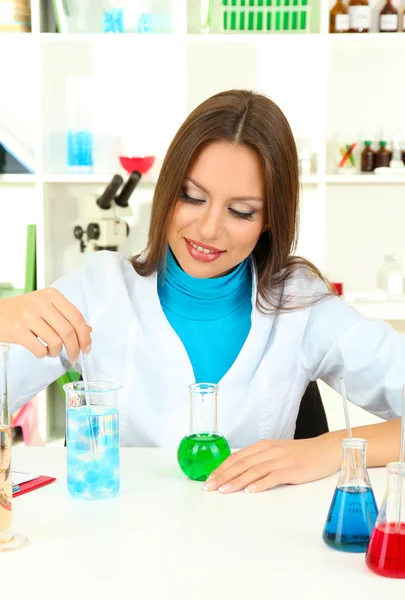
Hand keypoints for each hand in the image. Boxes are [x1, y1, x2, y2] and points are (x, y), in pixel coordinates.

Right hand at [0, 288, 91, 363]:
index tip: (87, 348)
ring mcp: (28, 316)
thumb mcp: (45, 307)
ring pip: (56, 342)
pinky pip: (40, 349)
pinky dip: (44, 354)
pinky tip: (41, 350)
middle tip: (75, 357)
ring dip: (57, 352)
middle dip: (75, 349)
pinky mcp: (17, 330)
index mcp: (51, 295)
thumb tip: (88, 331)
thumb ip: (66, 317)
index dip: (85, 335)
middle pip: (68, 331)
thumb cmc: (22, 311)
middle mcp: (40, 303)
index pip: (76, 317)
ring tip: (52, 351)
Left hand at [204, 436, 340, 493]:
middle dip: (223, 476)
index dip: (221, 468)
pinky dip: (261, 484)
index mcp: (263, 446)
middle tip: (210, 487)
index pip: (237, 457)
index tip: (209, 479)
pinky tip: (251, 491)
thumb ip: (260, 460)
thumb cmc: (301, 454)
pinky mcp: (293, 470)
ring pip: (254, 470)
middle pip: (242, 464)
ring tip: (224, 491)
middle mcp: (270, 451)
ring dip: (237, 481)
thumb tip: (239, 473)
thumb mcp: (276, 452)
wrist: (326, 449)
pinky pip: (273, 477)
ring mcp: (281, 460)